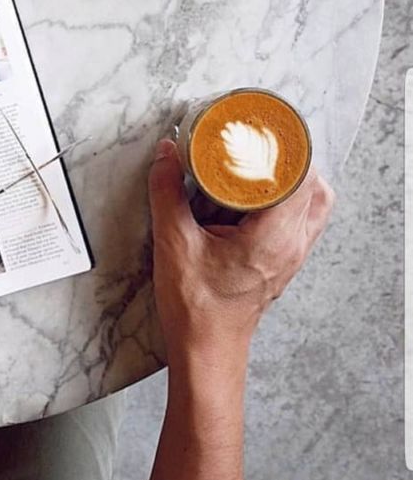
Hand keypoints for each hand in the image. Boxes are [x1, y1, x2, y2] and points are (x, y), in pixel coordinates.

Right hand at [148, 139, 333, 366]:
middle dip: (288, 157)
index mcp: (274, 236)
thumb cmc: (196, 307)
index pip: (302, 177)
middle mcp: (292, 244)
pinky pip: (298, 220)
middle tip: (256, 141)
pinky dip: (284, 200)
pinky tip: (252, 195)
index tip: (262, 128)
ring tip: (255, 164)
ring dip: (290, 179)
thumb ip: (167, 192)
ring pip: (310, 203)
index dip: (287, 146)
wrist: (206, 350)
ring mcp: (292, 255)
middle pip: (312, 185)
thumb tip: (166, 153)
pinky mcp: (282, 262)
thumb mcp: (173, 242)